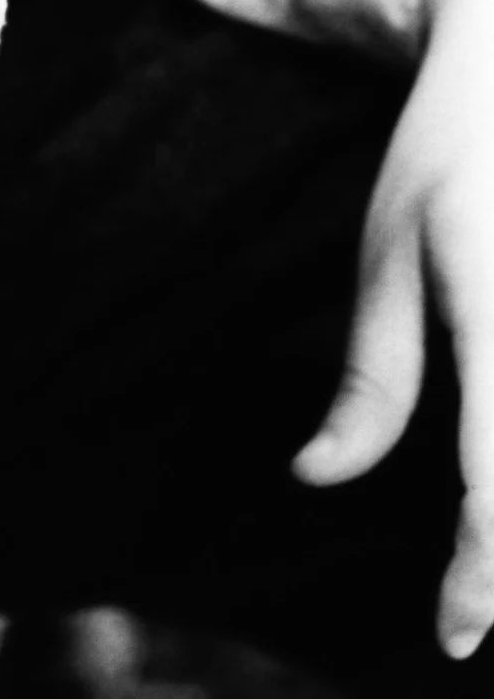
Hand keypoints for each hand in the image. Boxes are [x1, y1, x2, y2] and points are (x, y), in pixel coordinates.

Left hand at [294, 0, 493, 660]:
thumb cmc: (443, 161)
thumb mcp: (388, 252)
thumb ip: (372, 375)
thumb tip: (319, 478)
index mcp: (490, 296)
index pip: (491, 464)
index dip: (483, 564)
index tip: (456, 636)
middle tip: (467, 614)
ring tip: (478, 563)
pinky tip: (486, 480)